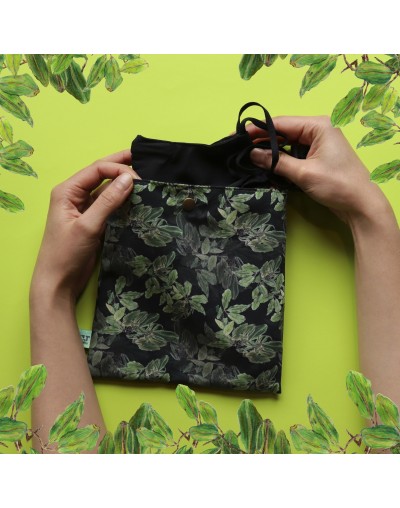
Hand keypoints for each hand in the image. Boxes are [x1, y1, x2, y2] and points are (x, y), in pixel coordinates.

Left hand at [30, 149, 139, 303]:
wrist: (59, 282)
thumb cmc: (66, 254)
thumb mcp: (87, 226)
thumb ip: (108, 202)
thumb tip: (129, 179)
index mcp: (67, 191)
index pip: (97, 169)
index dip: (118, 169)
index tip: (139, 179)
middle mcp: (76, 195)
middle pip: (101, 174)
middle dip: (121, 167)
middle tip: (144, 160)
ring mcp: (85, 208)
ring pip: (108, 189)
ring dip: (124, 185)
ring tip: (145, 180)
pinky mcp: (94, 221)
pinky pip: (111, 205)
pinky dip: (123, 201)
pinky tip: (137, 199)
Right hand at [249, 116, 390, 224]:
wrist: (361, 205)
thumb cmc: (337, 185)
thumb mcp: (303, 173)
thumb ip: (276, 162)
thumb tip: (253, 154)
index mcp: (318, 126)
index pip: (282, 123)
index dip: (258, 129)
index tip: (238, 135)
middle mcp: (318, 131)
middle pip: (283, 132)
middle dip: (262, 140)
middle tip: (239, 147)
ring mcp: (318, 145)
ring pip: (287, 144)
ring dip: (270, 151)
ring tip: (248, 156)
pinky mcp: (317, 159)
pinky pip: (294, 154)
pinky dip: (281, 160)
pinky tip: (265, 164)